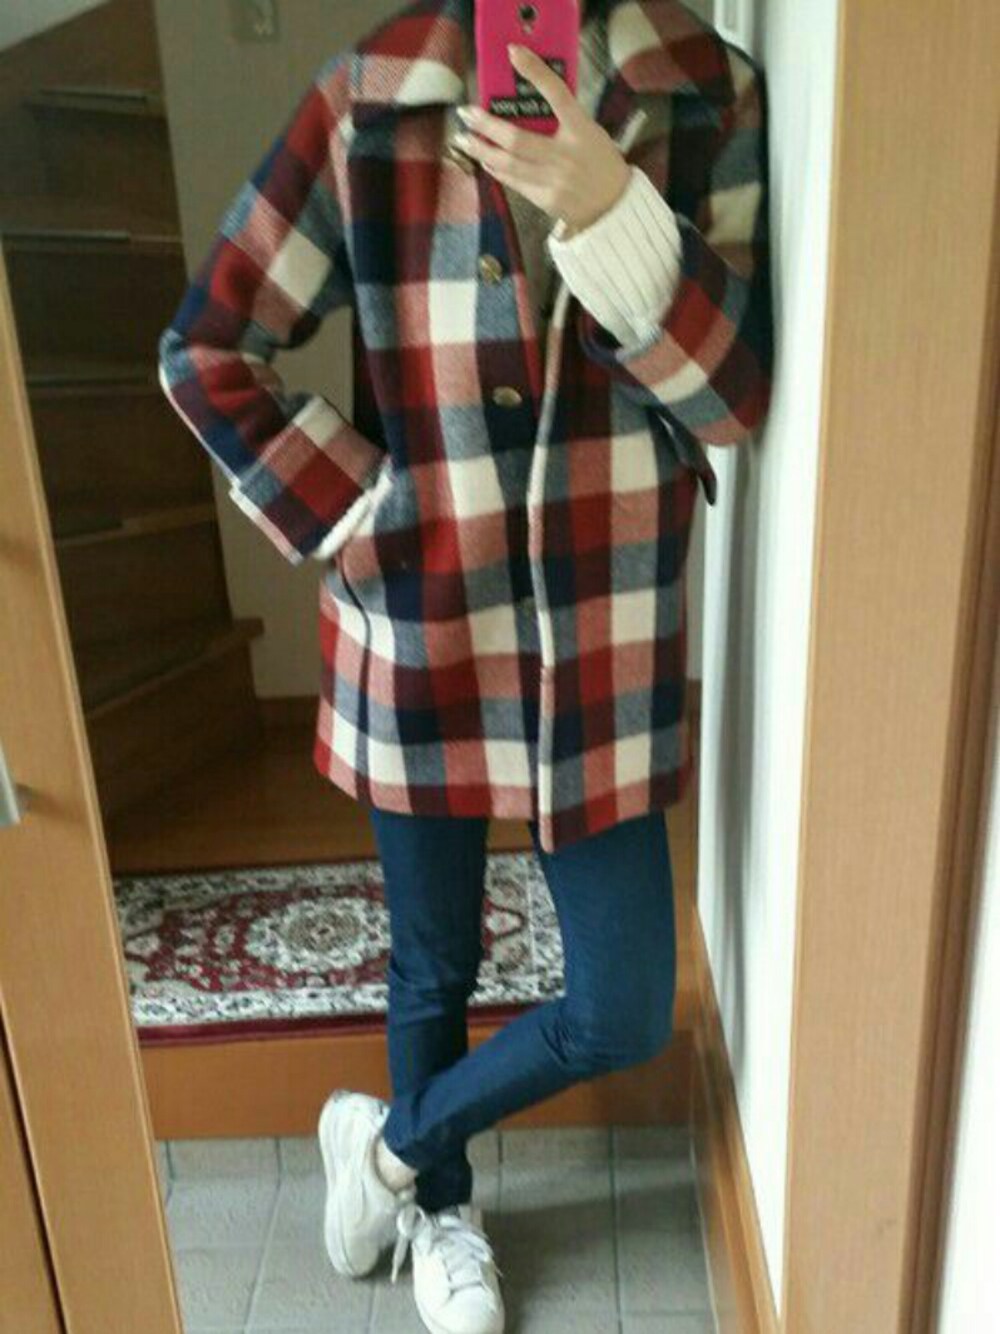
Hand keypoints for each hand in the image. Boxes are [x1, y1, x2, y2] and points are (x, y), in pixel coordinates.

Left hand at [452, 43, 630, 232]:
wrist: (614, 204)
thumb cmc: (599, 161)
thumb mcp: (589, 131)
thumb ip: (564, 118)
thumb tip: (527, 103)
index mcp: (581, 130)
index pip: (558, 95)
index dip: (536, 72)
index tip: (513, 53)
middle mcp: (566, 155)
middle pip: (518, 139)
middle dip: (487, 126)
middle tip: (467, 114)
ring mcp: (554, 180)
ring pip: (509, 164)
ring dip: (482, 151)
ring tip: (465, 140)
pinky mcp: (546, 199)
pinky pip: (514, 182)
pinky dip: (497, 169)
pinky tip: (486, 160)